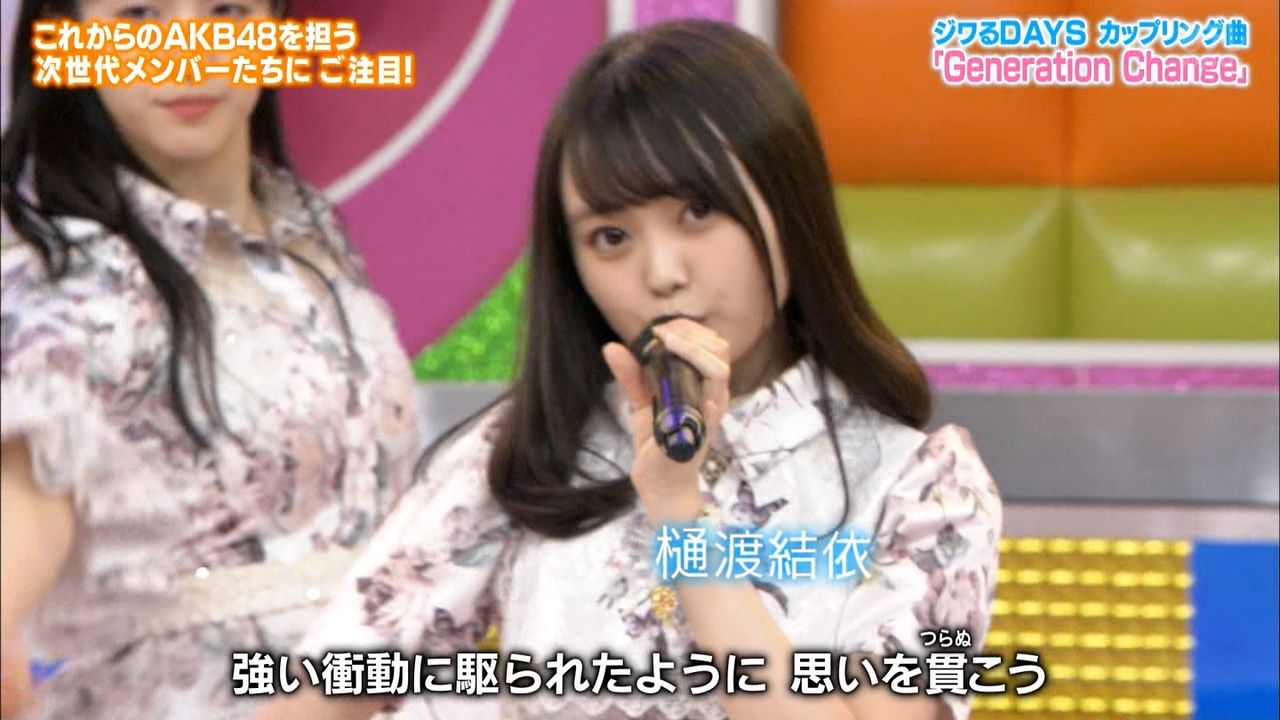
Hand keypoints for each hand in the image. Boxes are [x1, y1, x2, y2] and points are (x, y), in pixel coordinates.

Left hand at [601, 318, 731, 525]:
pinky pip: (710, 413)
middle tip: (661, 332)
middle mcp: (713, 398)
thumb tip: (612, 347)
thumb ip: (632, 375)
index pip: (712, 345)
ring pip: (718, 373)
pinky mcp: (698, 436)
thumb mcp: (644, 402)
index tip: (661, 327)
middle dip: (691, 334)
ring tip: (666, 342)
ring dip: (693, 352)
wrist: (659, 483)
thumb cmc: (659, 441)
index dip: (690, 330)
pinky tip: (693, 386)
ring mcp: (708, 417)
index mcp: (705, 387)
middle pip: (720, 352)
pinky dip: (705, 399)